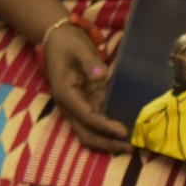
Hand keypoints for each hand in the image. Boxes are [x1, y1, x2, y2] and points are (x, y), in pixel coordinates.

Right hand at [42, 25, 129, 152]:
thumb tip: (102, 77)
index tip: (123, 131)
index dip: (105, 125)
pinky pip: (94, 121)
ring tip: (129, 144)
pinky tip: (123, 130)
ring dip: (107, 140)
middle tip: (129, 147)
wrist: (56, 37)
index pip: (86, 116)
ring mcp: (75, 106)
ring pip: (89, 132)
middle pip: (86, 133)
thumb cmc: (68, 43)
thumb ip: (91, 63)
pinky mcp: (82, 103)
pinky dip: (107, 128)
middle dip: (106, 143)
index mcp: (65, 94)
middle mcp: (69, 106)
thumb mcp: (79, 48)